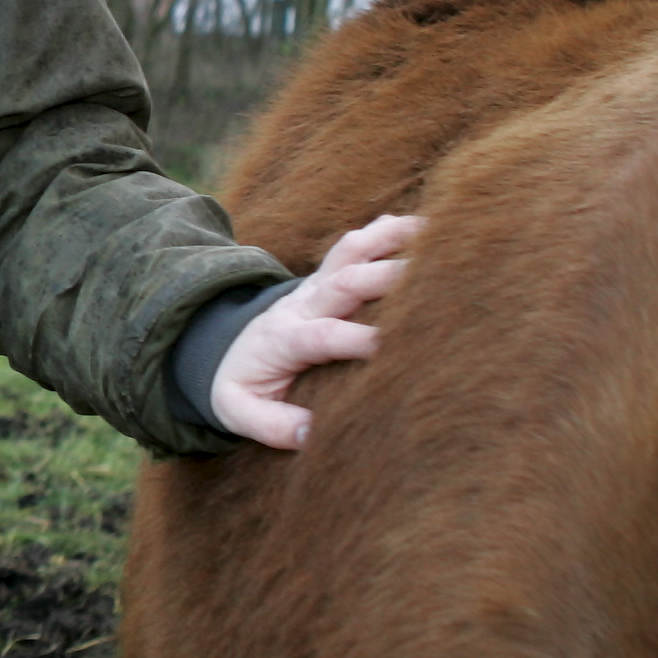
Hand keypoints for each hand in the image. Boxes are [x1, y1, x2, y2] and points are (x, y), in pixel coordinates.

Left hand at [211, 213, 421, 452]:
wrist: (221, 348)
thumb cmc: (241, 385)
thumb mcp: (239, 411)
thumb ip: (272, 426)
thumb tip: (311, 435)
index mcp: (284, 339)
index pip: (323, 336)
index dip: (358, 339)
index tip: (395, 348)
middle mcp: (303, 304)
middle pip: (344, 283)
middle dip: (387, 278)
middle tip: (435, 279)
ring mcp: (317, 284)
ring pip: (351, 251)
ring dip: (390, 239)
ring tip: (434, 233)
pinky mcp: (329, 275)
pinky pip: (357, 243)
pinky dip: (388, 229)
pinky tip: (425, 222)